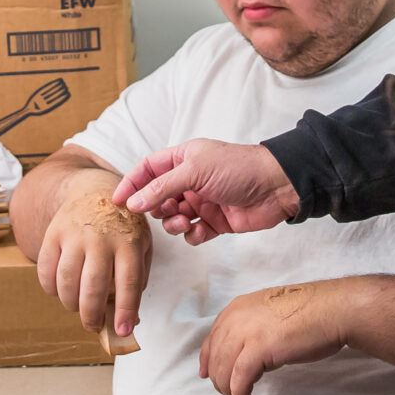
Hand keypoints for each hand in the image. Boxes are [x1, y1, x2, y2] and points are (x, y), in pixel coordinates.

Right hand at [36, 175, 151, 337]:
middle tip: (93, 326)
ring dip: (70, 304)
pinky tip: (60, 291)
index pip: (128, 283)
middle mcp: (101, 237)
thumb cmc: (122, 226)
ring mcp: (74, 234)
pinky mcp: (53, 232)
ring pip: (67, 280)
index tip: (122, 331)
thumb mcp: (141, 246)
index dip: (125, 311)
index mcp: (129, 242)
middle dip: (91, 315)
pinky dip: (50, 288)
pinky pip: (45, 269)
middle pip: (93, 286)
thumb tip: (129, 321)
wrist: (95, 190)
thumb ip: (137, 280)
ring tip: (77, 307)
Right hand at [115, 140, 299, 244]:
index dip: (131, 184)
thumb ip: (162, 187)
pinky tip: (200, 231)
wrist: (276, 187)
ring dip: (173, 223)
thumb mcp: (195, 171)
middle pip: (158, 198)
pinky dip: (193, 235)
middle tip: (164, 212)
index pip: (148, 170)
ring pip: (173, 218)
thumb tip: (134, 202)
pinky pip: (193, 233)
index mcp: (183, 159)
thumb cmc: (238, 168)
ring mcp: (202, 202)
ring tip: (184, 222)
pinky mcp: (215, 222)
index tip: (117, 201)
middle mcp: (190, 180)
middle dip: (156, 208)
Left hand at [200, 284, 347, 394]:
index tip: (206, 374)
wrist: (332, 310)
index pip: (212, 337)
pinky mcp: (259, 350)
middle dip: (219, 379)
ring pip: (223, 370)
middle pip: (215, 356)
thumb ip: (253, 326)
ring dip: (228, 391)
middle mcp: (236, 318)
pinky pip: (239, 380)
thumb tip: (245, 350)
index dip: (207, 359)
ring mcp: (246, 333)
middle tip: (230, 393)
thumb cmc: (310, 312)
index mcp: (238, 307)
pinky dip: (239, 394)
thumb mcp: (271, 312)